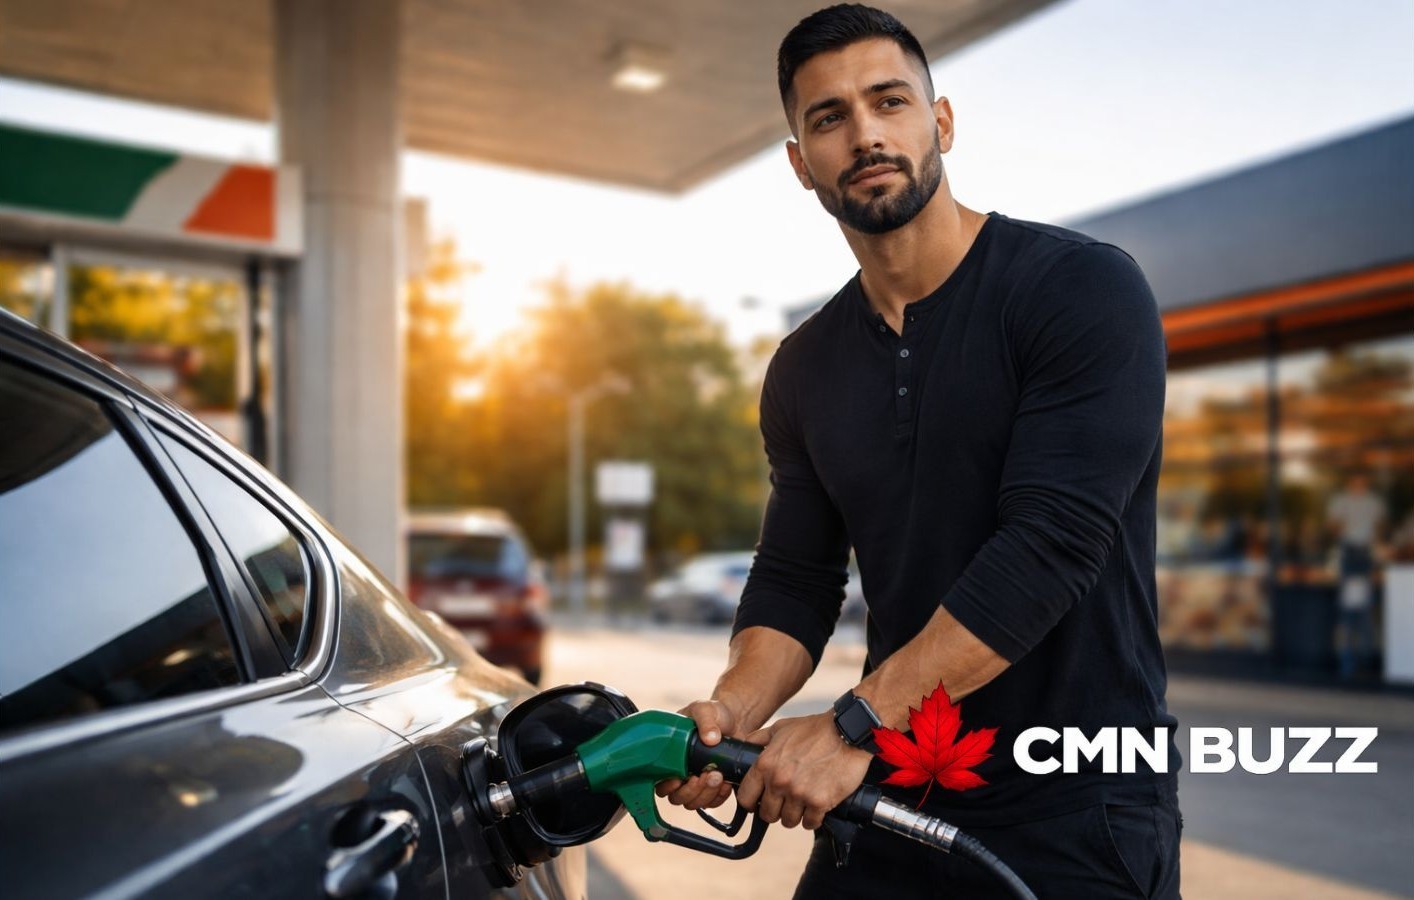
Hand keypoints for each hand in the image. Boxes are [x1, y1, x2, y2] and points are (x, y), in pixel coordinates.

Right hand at [654, 699, 738, 810]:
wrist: (735, 719)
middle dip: (691, 791)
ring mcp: (696, 782)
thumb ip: (706, 721)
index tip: (680, 778)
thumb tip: (710, 738)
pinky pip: (712, 802)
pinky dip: (719, 796)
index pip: (659, 782)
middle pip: (677, 797)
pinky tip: (726, 782)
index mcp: (670, 757)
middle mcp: (680, 773)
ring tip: (718, 776)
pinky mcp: (713, 787)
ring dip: (706, 794)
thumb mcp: (705, 710)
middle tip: (705, 775)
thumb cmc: (713, 713)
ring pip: (694, 803)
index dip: (668, 785)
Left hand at [737, 711, 872, 829]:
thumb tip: (742, 747)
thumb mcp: (780, 728)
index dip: (752, 802)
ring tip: (803, 803)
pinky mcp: (819, 802)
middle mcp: (779, 781)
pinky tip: (817, 807)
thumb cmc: (815, 729)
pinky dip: (814, 818)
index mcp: (765, 764)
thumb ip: (758, 739)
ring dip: (796, 815)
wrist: (847, 732)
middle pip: (767, 814)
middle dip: (776, 810)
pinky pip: (810, 823)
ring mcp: (799, 793)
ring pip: (788, 821)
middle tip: (786, 802)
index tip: (761, 801)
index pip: (745, 798)